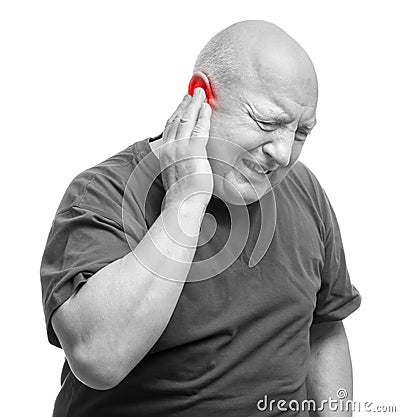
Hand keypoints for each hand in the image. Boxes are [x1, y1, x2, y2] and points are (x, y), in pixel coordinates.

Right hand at [160, 88, 212, 207]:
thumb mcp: (175, 175)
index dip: (177, 113)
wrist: (182, 204)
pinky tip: (207, 108)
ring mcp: (180, 148)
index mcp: (165, 153)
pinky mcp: (193, 151)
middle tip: (194, 93)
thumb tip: (187, 160)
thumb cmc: (182, 194)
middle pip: (177, 119)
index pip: (170, 127)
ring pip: (187, 119)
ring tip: (201, 93)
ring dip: (194, 104)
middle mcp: (169, 147)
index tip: (183, 105)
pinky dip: (203, 116)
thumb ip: (179, 162)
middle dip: (186, 104)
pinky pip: (199, 128)